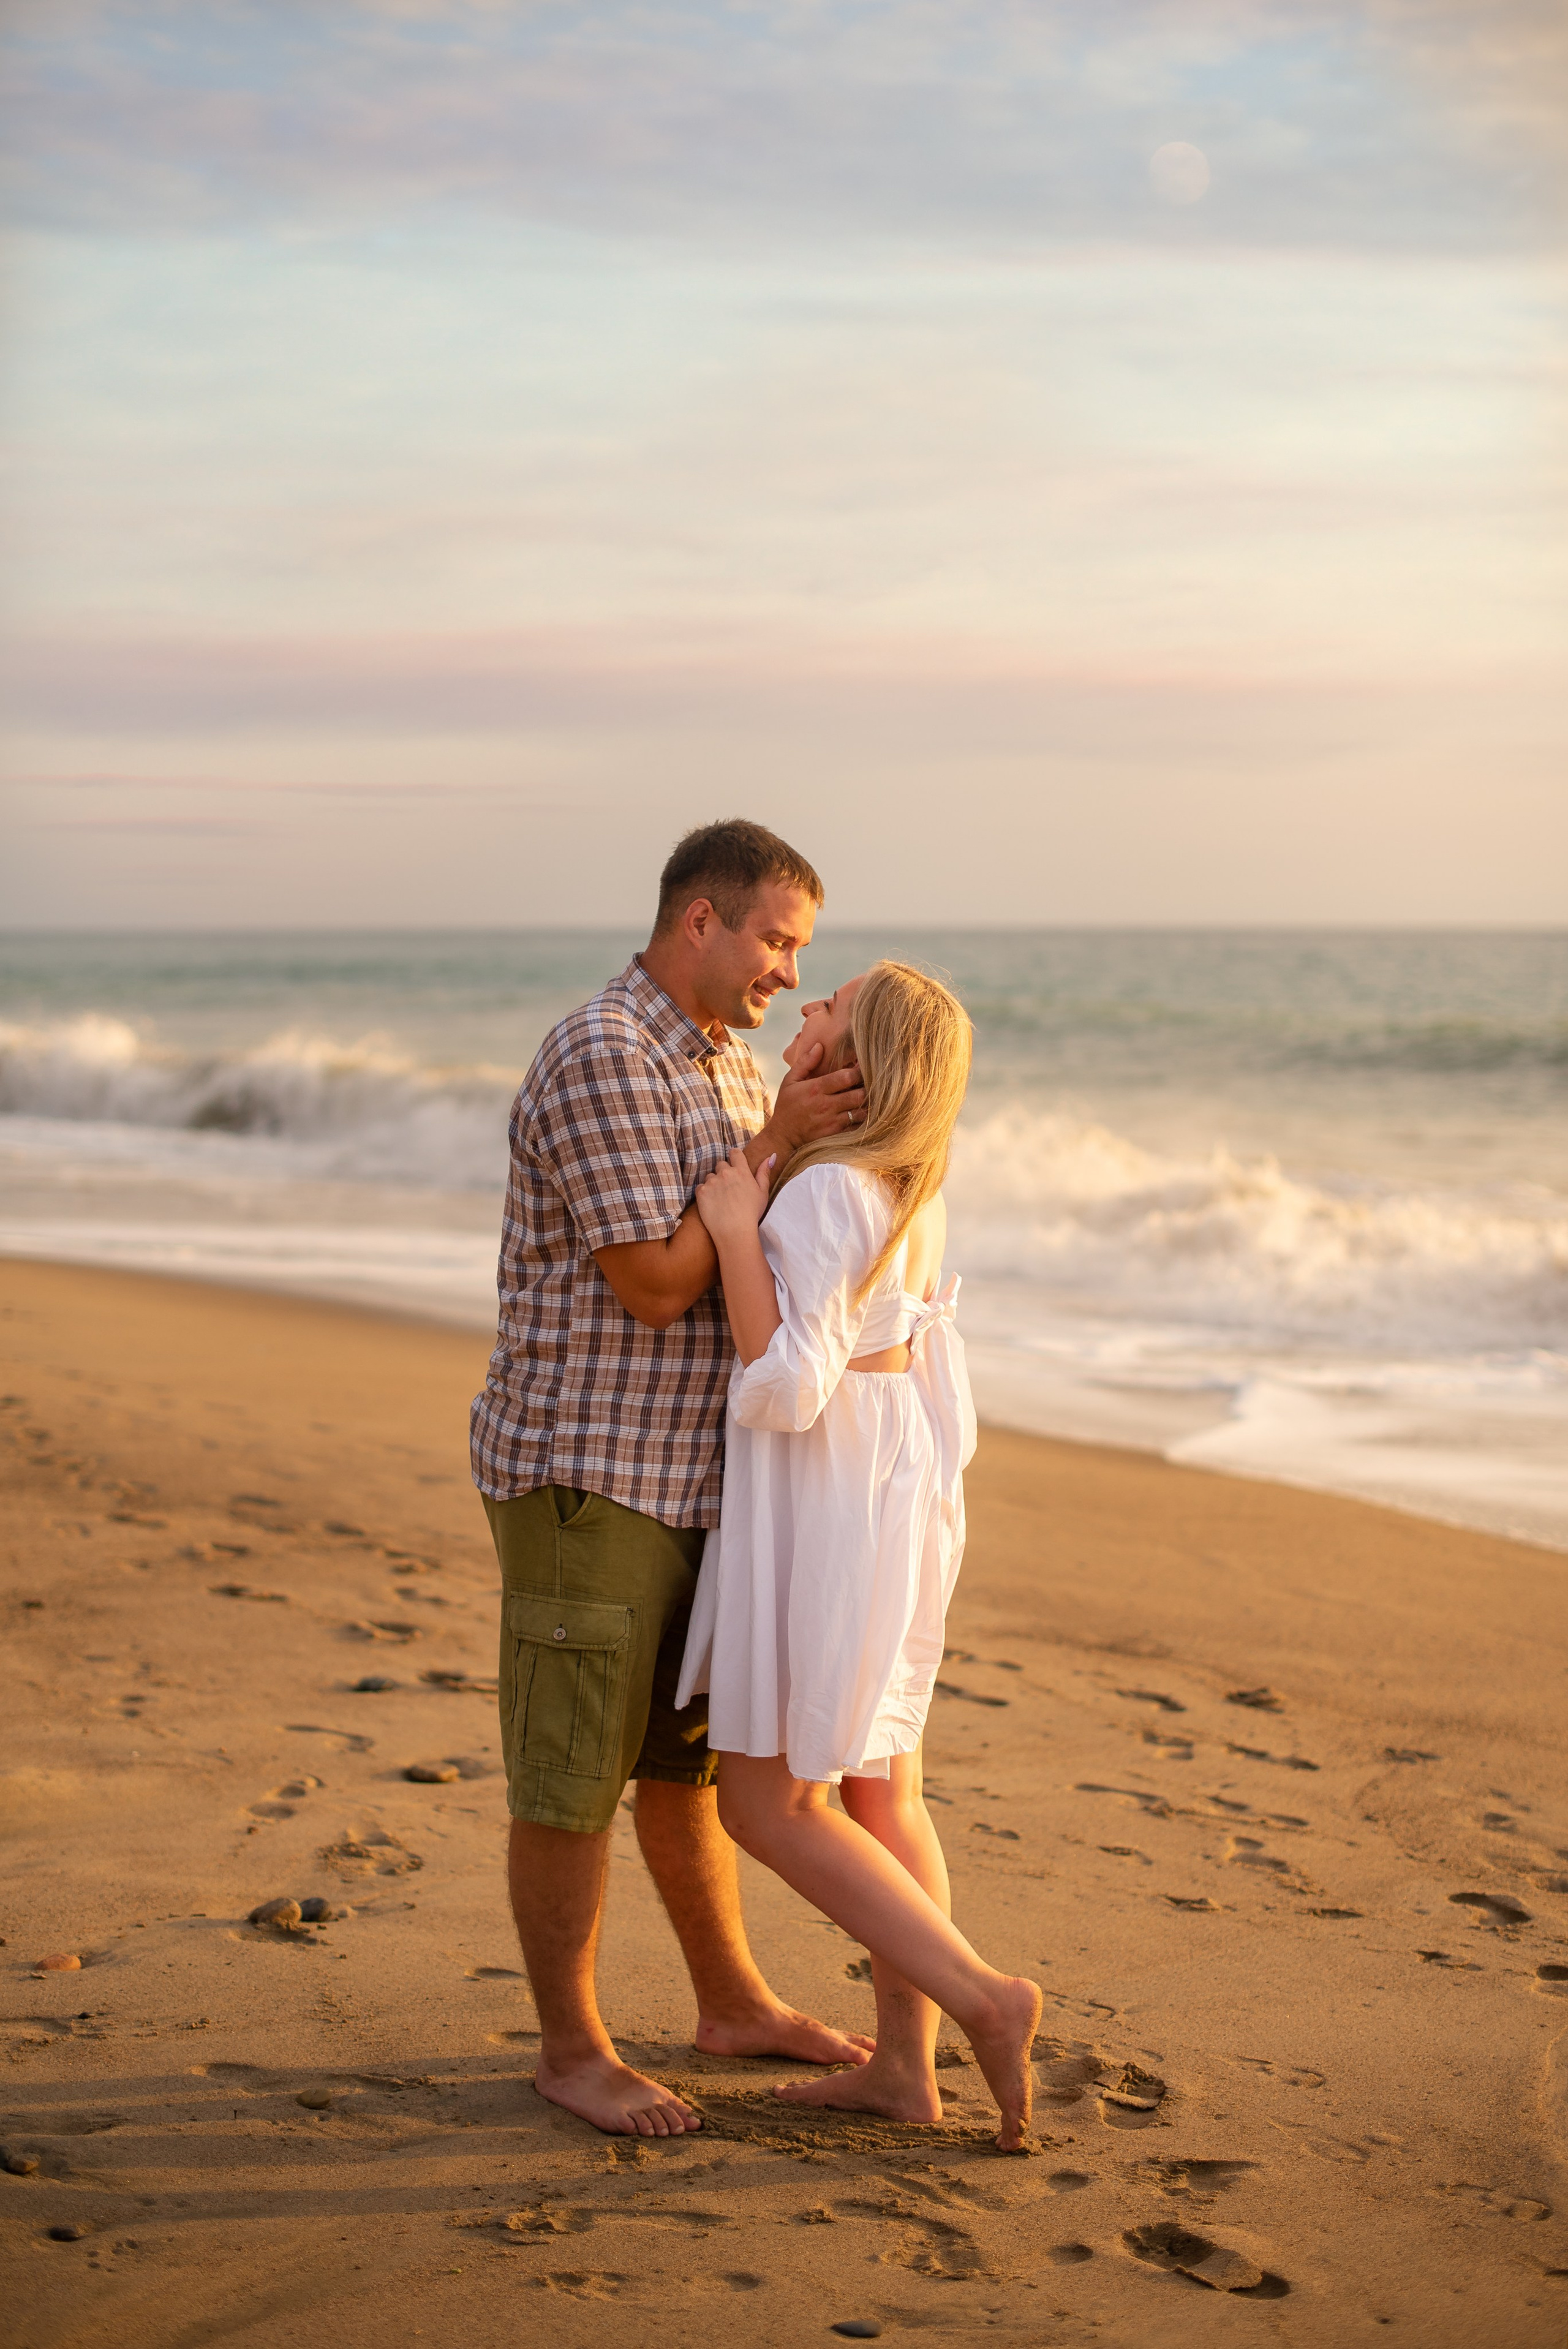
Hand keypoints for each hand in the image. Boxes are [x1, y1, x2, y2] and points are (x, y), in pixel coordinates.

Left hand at [695, 1147, 774, 1244]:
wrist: (735, 1232)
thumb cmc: (752, 1213)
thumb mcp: (763, 1192)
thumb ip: (764, 1173)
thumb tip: (770, 1156)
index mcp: (741, 1171)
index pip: (735, 1153)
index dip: (734, 1158)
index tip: (735, 1166)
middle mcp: (725, 1173)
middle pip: (721, 1164)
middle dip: (724, 1173)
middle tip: (729, 1188)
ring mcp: (711, 1182)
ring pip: (710, 1176)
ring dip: (714, 1183)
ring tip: (721, 1198)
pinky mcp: (701, 1192)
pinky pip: (701, 1187)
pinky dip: (705, 1193)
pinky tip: (713, 1204)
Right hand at [761, 1039, 866, 1156]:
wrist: (782, 1136)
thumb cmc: (787, 1105)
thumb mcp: (790, 1080)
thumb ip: (805, 1062)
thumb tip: (819, 1045)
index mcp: (816, 1088)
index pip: (846, 1077)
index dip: (858, 1071)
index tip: (862, 1067)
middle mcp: (826, 1105)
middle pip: (859, 1094)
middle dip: (867, 1087)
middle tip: (869, 1083)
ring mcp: (832, 1121)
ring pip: (861, 1111)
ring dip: (866, 1103)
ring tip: (866, 1097)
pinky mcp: (836, 1134)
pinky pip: (857, 1125)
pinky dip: (862, 1118)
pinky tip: (860, 1111)